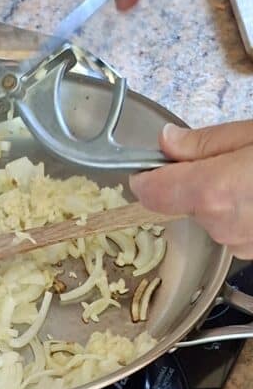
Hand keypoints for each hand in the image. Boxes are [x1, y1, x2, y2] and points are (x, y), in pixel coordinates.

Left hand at [130, 121, 252, 255]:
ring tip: (249, 178)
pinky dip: (239, 213)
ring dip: (220, 199)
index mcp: (213, 192)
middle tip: (226, 161)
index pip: (152, 192)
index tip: (149, 166)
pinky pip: (231, 230)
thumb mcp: (250, 136)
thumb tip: (167, 141)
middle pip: (183, 203)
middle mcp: (219, 225)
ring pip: (209, 217)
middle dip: (196, 182)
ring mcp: (236, 243)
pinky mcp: (250, 252)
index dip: (145, 178)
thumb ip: (204, 142)